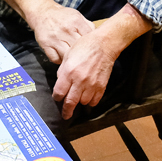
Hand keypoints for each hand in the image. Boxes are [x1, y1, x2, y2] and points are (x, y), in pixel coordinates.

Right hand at [28, 2, 93, 63]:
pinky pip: (55, 59)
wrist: (43, 12)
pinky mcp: (45, 45)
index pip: (88, 37)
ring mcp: (55, 38)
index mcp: (76, 21)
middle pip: (78, 48)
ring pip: (67, 56)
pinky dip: (60, 61)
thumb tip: (99, 36)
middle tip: (84, 57)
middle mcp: (65, 30)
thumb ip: (88, 25)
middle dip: (82, 54)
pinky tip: (63, 57)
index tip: (92, 49)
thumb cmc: (63, 16)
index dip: (91, 45)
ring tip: (74, 59)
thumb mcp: (77, 16)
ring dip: (71, 59)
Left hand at [51, 4, 150, 119]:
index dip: (57, 97)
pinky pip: (95, 100)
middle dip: (66, 111)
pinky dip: (91, 102)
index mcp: (69, 72)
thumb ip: (63, 71)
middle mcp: (79, 80)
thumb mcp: (68, 55)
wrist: (104, 44)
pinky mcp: (101, 85)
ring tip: (78, 100)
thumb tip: (61, 83)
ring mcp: (91, 84)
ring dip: (80, 103)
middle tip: (65, 115)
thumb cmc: (85, 46)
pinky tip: (88, 99)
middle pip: (70, 102)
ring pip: (83, 102)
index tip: (57, 98)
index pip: (59, 93)